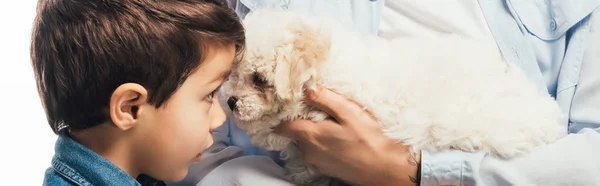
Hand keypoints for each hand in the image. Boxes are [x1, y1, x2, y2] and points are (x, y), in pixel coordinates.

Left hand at [275, 86, 420, 185]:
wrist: (385, 168)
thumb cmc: (369, 139)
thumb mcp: (349, 112)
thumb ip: (324, 99)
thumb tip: (306, 87)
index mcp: (310, 135)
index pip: (283, 125)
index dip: (282, 114)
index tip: (287, 105)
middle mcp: (308, 151)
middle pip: (296, 133)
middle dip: (302, 121)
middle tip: (316, 110)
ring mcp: (316, 163)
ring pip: (306, 143)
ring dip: (313, 134)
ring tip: (330, 124)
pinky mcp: (326, 170)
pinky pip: (316, 153)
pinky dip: (321, 145)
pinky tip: (337, 140)